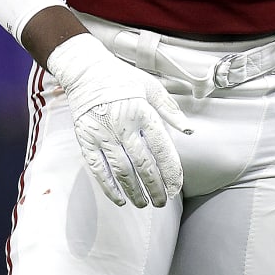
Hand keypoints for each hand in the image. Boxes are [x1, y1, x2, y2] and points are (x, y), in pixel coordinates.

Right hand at [47, 33, 191, 207]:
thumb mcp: (151, 87)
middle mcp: (123, 126)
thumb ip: (170, 110)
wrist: (85, 71)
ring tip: (144, 204)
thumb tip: (189, 130)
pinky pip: (98, 169)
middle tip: (162, 201)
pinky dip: (109, 187)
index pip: (161, 149)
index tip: (175, 187)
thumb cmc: (121, 78)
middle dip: (155, 187)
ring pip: (122, 171)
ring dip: (135, 191)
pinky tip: (119, 199)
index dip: (170, 171)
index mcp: (143, 113)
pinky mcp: (86, 140)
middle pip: (143, 165)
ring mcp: (103, 134)